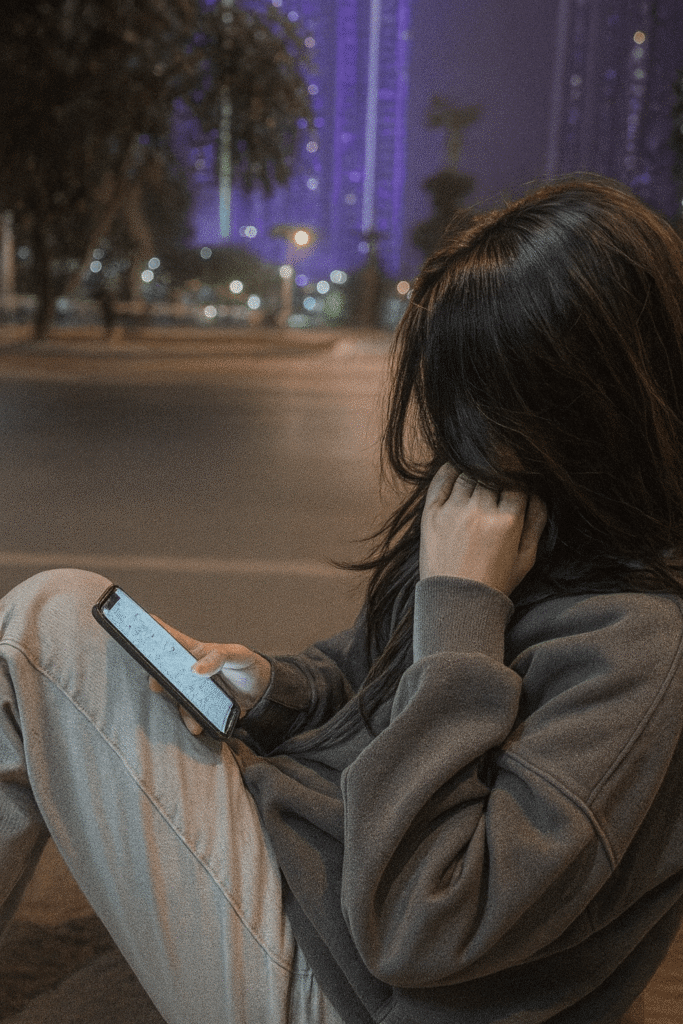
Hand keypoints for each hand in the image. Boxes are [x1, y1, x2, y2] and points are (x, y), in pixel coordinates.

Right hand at [147, 617, 270, 735]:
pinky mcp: (199, 706)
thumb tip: (195, 670)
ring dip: (177, 706)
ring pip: (174, 695)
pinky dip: (191, 720)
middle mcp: (189, 669)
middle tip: (156, 685)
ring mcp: (193, 688)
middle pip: (164, 671)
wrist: (261, 692)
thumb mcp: (237, 655)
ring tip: (188, 716)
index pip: (173, 639)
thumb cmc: (245, 664)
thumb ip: (218, 658)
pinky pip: (188, 713)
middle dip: (157, 678)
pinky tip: (197, 726)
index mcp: (196, 651)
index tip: (141, 622)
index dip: (156, 629)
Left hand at [419, 464, 547, 595]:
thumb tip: (539, 492)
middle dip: (497, 471)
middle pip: (491, 473)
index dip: (518, 475)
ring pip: (467, 472)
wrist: (455, 603)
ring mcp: (453, 511)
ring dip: (475, 469)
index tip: (516, 475)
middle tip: (497, 473)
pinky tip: (458, 469)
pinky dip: (451, 469)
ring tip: (479, 474)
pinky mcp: (431, 513)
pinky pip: (442, 479)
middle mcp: (479, 511)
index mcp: (507, 521)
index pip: (516, 481)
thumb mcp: (526, 558)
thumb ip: (537, 522)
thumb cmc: (495, 582)